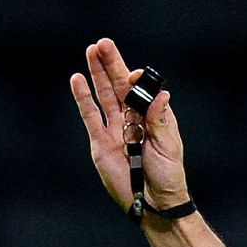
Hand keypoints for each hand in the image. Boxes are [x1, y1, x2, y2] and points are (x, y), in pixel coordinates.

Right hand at [69, 38, 189, 212]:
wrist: (154, 202)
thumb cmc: (168, 176)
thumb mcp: (168, 147)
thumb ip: (160, 120)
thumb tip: (162, 94)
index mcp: (153, 118)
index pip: (141, 91)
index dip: (136, 80)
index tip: (133, 74)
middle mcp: (132, 119)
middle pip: (119, 87)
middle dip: (111, 64)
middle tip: (102, 43)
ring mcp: (115, 129)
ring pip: (103, 96)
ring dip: (97, 74)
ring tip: (91, 51)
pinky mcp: (100, 142)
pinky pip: (90, 116)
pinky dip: (83, 98)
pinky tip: (77, 79)